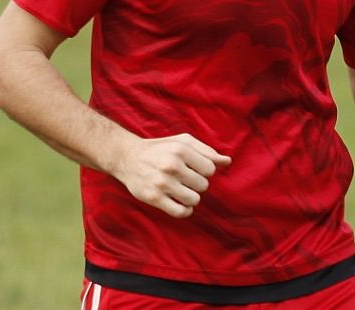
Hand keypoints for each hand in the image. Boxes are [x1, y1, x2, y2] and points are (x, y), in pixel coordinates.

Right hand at [112, 133, 231, 217]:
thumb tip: (227, 161)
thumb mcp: (183, 142)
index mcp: (181, 150)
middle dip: (197, 184)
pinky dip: (184, 211)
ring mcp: (162, 183)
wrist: (127, 157)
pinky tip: (181, 204)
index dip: (204, 170)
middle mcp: (172, 165)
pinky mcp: (154, 198)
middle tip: (186, 179)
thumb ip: (206, 151)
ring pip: (194, 200)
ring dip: (191, 197)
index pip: (210, 169)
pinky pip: (180, 212)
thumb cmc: (160, 149)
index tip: (194, 169)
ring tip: (182, 190)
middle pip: (203, 185)